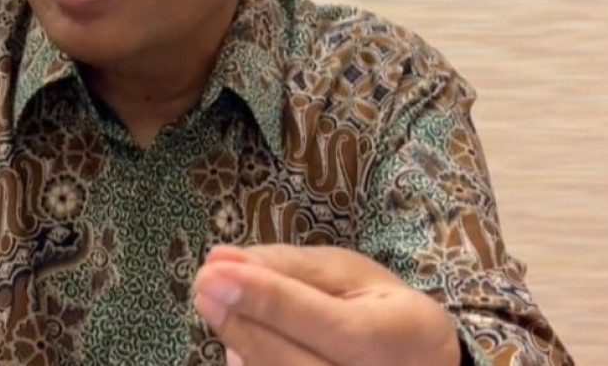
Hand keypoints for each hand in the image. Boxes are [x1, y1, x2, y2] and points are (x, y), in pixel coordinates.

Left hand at [192, 244, 460, 365]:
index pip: (335, 327)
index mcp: (403, 336)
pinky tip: (242, 343)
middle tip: (204, 284)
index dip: (272, 302)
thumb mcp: (349, 274)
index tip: (216, 272)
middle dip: (245, 325)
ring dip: (243, 347)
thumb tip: (222, 259)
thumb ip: (287, 268)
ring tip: (220, 306)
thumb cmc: (381, 313)